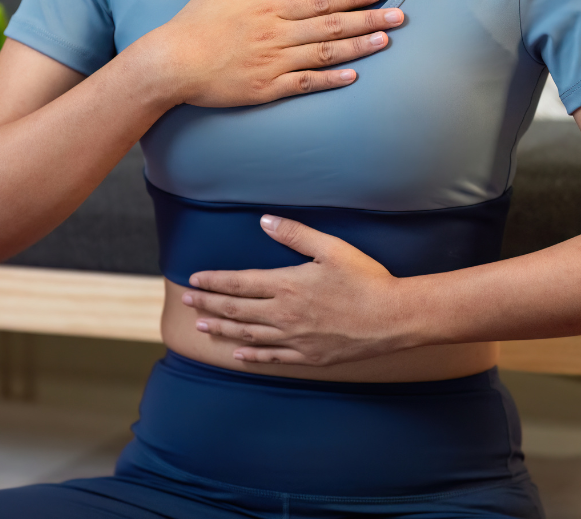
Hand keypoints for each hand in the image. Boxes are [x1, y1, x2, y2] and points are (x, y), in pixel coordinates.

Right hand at [141, 0, 403, 107]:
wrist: (170, 64)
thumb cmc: (191, 27)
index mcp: (267, 10)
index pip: (320, 1)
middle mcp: (275, 36)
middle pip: (331, 27)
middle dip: (369, 20)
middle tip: (402, 16)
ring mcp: (272, 64)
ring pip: (324, 54)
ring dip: (358, 47)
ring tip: (386, 41)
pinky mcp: (265, 89)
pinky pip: (304, 84)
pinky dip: (330, 80)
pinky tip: (353, 76)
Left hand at [181, 215, 411, 365]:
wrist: (394, 318)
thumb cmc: (366, 279)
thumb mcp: (332, 248)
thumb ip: (295, 234)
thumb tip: (264, 222)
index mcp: (287, 285)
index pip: (239, 283)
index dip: (213, 281)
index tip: (194, 279)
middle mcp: (284, 315)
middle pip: (235, 309)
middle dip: (207, 303)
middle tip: (186, 299)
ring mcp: (295, 339)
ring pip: (247, 334)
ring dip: (221, 328)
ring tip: (202, 324)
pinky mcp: (309, 356)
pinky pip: (272, 357)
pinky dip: (251, 356)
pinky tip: (237, 354)